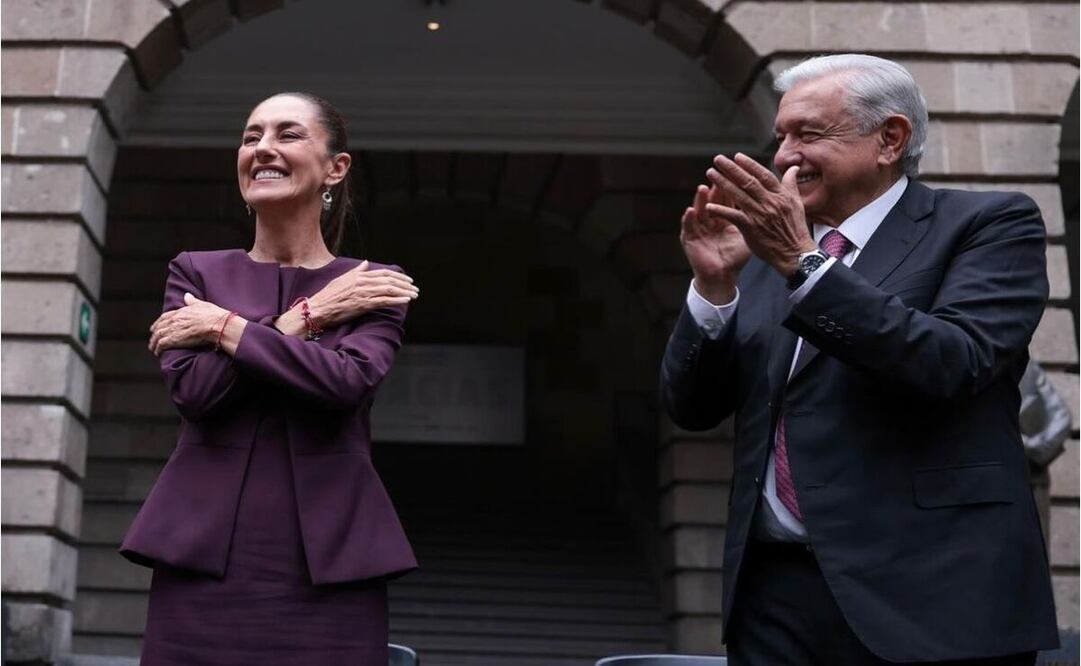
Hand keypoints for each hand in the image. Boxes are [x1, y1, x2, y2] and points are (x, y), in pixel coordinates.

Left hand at [149, 293, 229, 355]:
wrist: (217, 325)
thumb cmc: (213, 316)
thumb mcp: (202, 304)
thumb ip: (192, 301)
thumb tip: (187, 295)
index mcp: (180, 312)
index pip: (164, 317)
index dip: (159, 322)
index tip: (156, 326)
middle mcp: (174, 320)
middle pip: (159, 327)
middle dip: (154, 334)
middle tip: (153, 339)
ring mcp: (173, 329)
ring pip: (157, 336)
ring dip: (154, 343)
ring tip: (153, 348)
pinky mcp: (174, 340)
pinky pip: (161, 344)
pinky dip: (158, 349)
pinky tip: (158, 352)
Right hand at [306, 261, 418, 327]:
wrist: (319, 308)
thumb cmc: (328, 295)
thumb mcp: (342, 278)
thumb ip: (356, 271)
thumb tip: (365, 262)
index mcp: (359, 275)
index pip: (383, 273)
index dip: (398, 276)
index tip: (407, 280)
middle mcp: (363, 282)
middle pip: (389, 281)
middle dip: (405, 284)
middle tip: (415, 288)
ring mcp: (364, 293)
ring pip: (389, 290)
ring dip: (404, 292)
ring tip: (414, 295)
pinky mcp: (363, 304)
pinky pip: (384, 301)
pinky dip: (397, 300)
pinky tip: (406, 300)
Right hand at [680, 183, 751, 303]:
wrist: (722, 276)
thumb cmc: (735, 257)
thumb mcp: (749, 234)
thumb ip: (758, 217)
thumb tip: (774, 203)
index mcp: (724, 216)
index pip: (729, 197)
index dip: (734, 185)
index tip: (739, 172)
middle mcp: (710, 219)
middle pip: (713, 199)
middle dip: (715, 186)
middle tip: (718, 172)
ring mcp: (699, 228)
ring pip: (699, 209)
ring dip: (700, 199)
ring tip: (703, 188)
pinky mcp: (690, 239)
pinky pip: (688, 227)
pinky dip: (688, 219)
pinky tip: (690, 211)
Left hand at [705, 153, 815, 275]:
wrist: (794, 254)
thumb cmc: (795, 229)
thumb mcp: (797, 204)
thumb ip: (791, 185)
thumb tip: (793, 168)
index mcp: (781, 195)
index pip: (763, 175)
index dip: (749, 164)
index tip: (737, 156)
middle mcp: (770, 202)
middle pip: (748, 181)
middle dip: (731, 168)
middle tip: (718, 159)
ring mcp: (760, 214)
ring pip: (738, 195)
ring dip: (722, 183)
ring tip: (710, 173)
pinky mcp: (751, 228)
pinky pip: (733, 216)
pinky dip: (721, 210)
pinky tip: (709, 205)